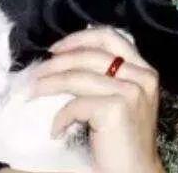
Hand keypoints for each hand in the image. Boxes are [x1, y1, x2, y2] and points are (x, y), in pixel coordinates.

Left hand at [30, 26, 163, 172]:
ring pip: (79, 77)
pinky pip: (77, 104)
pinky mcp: (117, 109)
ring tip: (34, 91)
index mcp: (144, 70)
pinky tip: (56, 131)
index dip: (79, 38)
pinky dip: (60, 117)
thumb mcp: (120, 99)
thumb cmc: (123, 142)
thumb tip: (63, 54)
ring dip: (50, 83)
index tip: (56, 49)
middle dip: (58, 61)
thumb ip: (103, 76)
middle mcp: (142, 76)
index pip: (110, 36)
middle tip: (37, 72)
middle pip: (90, 54)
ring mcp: (131, 91)